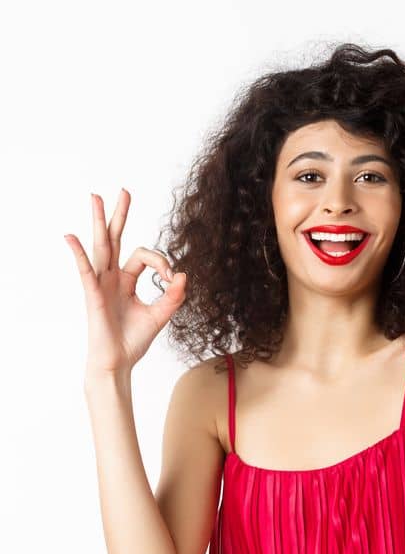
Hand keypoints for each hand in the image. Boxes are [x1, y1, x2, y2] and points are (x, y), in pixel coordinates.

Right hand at [64, 189, 187, 373]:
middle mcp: (111, 277)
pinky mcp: (93, 294)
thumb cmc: (134, 339)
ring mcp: (100, 283)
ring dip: (99, 222)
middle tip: (124, 191)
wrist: (118, 362)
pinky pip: (85, 270)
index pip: (144, 256)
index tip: (173, 277)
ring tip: (95, 197)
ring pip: (101, 246)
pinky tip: (71, 237)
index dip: (162, 262)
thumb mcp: (161, 314)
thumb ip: (173, 294)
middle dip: (120, 215)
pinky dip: (79, 253)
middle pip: (115, 239)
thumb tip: (184, 274)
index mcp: (126, 280)